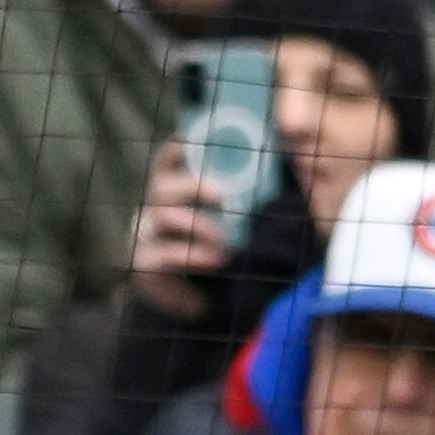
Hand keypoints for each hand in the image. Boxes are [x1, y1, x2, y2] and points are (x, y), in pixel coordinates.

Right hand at [128, 137, 240, 315]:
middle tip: (223, 195)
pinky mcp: (146, 264)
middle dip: (193, 186)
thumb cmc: (227, 242)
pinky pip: (160, 256)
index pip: (171, 158)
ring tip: (225, 242)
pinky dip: (189, 257)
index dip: (180, 147)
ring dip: (197, 226)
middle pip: (162, 186)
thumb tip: (288, 153)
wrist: (208, 296)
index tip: (193, 139)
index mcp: (179, 186)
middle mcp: (158, 206)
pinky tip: (216, 260)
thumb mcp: (242, 210)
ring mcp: (148, 235)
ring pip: (162, 218)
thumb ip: (255, 185)